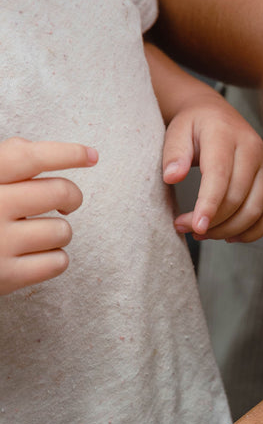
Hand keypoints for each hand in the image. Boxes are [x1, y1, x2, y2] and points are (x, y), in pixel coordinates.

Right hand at [0, 138, 97, 293]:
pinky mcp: (6, 275)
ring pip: (62, 230)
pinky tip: (34, 257)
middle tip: (66, 205)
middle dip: (72, 197)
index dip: (66, 153)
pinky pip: (58, 262)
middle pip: (59, 192)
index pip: (27, 157)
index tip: (92, 156)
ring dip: (57, 233)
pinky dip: (53, 260)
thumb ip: (3, 163)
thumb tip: (38, 148)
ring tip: (35, 235)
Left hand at [163, 92, 262, 241]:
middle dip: (212, 222)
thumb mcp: (177, 131)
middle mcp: (253, 150)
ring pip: (255, 210)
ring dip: (229, 230)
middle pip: (238, 198)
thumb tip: (173, 177)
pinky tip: (230, 235)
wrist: (218, 115)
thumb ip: (174, 153)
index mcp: (226, 135)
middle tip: (185, 227)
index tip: (195, 227)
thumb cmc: (196, 126)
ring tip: (204, 232)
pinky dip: (253, 231)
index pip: (220, 176)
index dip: (208, 205)